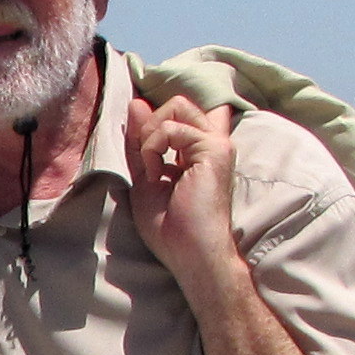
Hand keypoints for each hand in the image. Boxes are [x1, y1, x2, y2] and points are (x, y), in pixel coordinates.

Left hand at [125, 93, 241, 290]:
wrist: (187, 252)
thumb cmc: (169, 227)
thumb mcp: (144, 177)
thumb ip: (142, 141)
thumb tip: (137, 102)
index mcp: (198, 152)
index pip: (183, 114)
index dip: (158, 117)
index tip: (144, 147)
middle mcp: (211, 144)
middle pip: (178, 104)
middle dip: (150, 125)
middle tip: (145, 161)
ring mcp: (217, 144)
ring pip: (176, 107)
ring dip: (150, 136)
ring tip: (151, 170)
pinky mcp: (215, 149)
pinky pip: (170, 129)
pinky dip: (152, 149)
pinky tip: (156, 175)